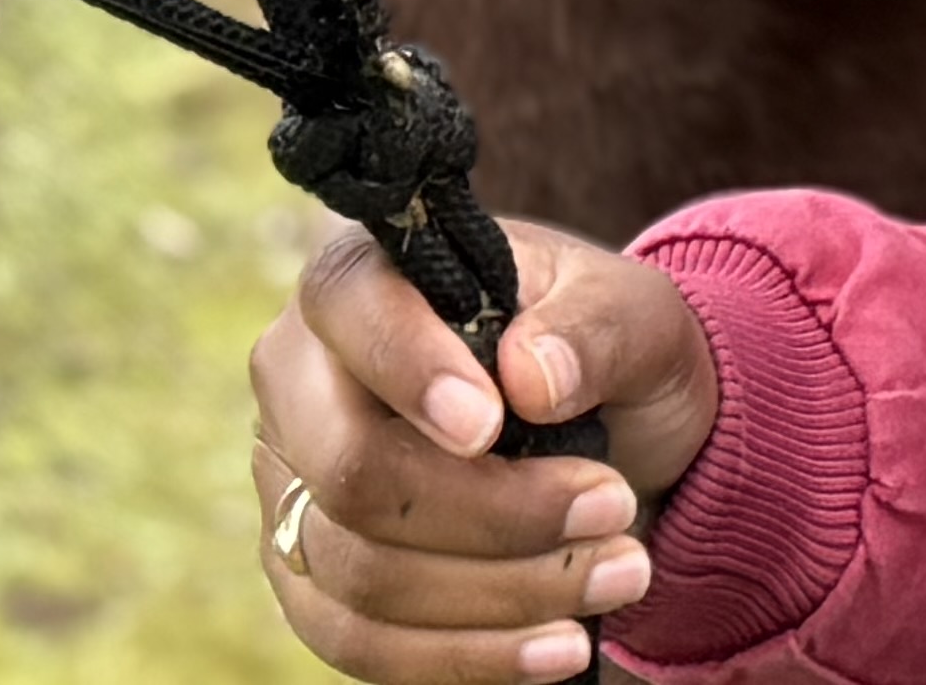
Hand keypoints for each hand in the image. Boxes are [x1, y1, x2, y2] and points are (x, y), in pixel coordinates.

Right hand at [252, 215, 724, 681]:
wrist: (606, 434)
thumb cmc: (600, 350)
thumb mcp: (632, 311)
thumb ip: (591, 328)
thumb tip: (530, 377)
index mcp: (362, 278)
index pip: (352, 312)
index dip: (412, 372)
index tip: (492, 424)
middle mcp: (301, 382)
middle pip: (352, 470)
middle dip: (491, 512)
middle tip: (612, 509)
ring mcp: (293, 488)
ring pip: (363, 572)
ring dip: (502, 592)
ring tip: (621, 573)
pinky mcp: (310, 582)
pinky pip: (362, 644)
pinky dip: (466, 656)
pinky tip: (559, 649)